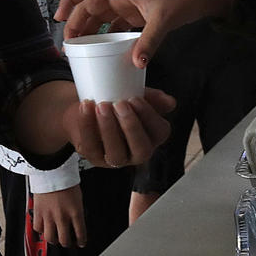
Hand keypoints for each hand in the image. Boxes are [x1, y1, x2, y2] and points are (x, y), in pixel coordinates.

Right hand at [30, 185, 87, 247]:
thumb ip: (77, 213)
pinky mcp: (38, 213)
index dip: (81, 241)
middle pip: (64, 240)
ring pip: (50, 238)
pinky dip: (42, 230)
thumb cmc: (66, 182)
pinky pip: (38, 229)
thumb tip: (77, 224)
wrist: (52, 171)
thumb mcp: (78, 198)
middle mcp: (62, 217)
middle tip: (68, 242)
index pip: (80, 234)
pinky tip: (45, 227)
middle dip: (68, 244)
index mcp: (76, 212)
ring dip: (54, 240)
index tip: (81, 243)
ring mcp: (49, 216)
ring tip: (56, 238)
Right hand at [56, 0, 232, 66]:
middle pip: (88, 7)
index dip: (68, 1)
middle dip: (75, 23)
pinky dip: (107, 37)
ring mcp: (128, 5)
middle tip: (68, 46)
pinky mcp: (137, 15)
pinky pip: (115, 25)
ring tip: (80, 51)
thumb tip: (136, 63)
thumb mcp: (164, 19)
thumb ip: (149, 41)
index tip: (58, 19)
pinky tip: (104, 52)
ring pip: (100, 17)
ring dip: (89, 31)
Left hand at [61, 90, 175, 167]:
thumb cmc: (117, 103)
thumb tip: (169, 102)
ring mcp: (116, 159)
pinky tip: (86, 107)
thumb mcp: (136, 96)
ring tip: (101, 105)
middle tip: (120, 103)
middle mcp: (137, 153)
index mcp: (153, 137)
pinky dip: (87, 125)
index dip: (149, 116)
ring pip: (116, 152)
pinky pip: (91, 146)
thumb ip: (154, 97)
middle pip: (141, 149)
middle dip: (131, 126)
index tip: (135, 98)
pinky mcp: (94, 158)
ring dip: (109, 128)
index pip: (159, 132)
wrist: (90, 108)